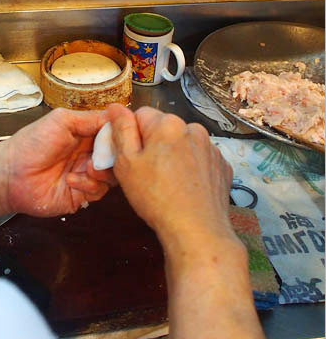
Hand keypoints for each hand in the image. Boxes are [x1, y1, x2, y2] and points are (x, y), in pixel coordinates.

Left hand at [7, 108, 116, 216]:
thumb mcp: (61, 120)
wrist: (10, 173)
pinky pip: (99, 191)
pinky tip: (70, 180)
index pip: (114, 132)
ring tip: (87, 167)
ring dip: (102, 171)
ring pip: (112, 174)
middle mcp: (88, 153)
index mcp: (85, 134)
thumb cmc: (30, 144)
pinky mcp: (82, 195)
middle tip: (104, 154)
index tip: (124, 133)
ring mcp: (86, 175)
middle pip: (117, 154)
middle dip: (114, 154)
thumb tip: (116, 116)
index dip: (121, 133)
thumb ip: (90, 118)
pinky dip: (89, 185)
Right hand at [108, 104, 235, 250]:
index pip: (140, 115)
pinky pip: (200, 158)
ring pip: (182, 143)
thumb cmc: (157, 197)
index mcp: (168, 124)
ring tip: (168, 183)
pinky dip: (191, 168)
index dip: (130, 135)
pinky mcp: (222, 165)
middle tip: (146, 173)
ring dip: (173, 155)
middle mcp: (193, 129)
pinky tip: (185, 188)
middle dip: (153, 144)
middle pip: (163, 129)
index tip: (130, 157)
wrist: (197, 231)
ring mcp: (211, 147)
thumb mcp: (127, 164)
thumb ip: (121, 130)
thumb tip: (115, 107)